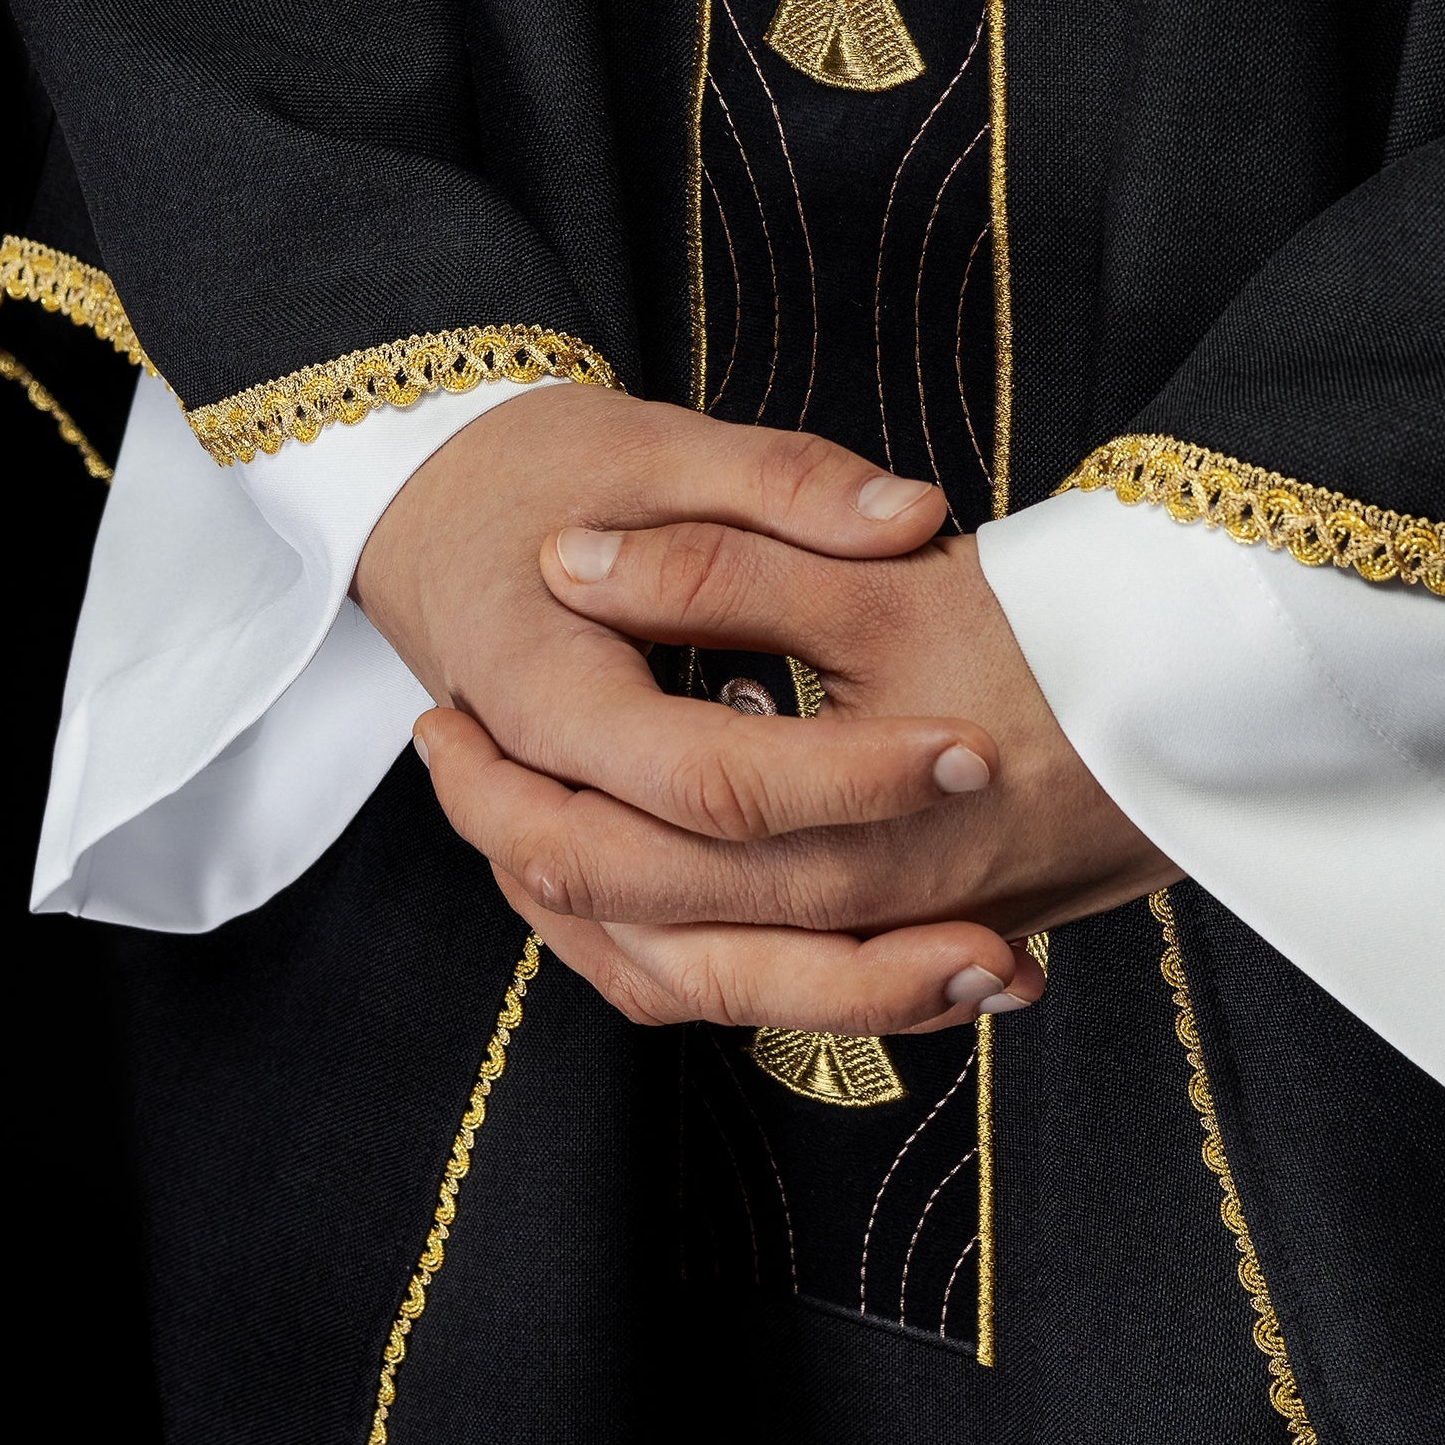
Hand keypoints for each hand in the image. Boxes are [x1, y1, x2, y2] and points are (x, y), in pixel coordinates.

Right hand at [354, 387, 1035, 1031]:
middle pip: (687, 914)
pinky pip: (674, 976)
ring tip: (993, 974)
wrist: (442, 514)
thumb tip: (912, 516)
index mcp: (548, 690)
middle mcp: (535, 796)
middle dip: (851, 943)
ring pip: (682, 977)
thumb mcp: (666, 446)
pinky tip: (914, 982)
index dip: (845, 776)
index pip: (705, 773)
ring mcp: (546, 858)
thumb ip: (786, 483)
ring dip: (835, 998)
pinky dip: (786, 994)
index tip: (975, 751)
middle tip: (1002, 929)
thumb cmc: (552, 470)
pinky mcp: (582, 885)